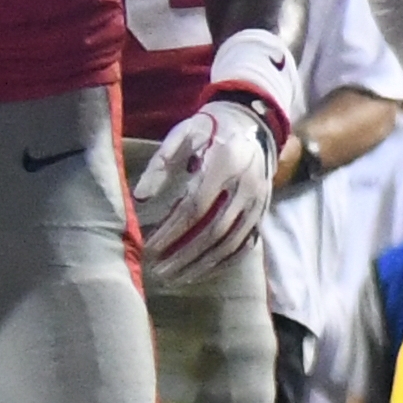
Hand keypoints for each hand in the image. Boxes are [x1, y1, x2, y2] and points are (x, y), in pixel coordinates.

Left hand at [135, 101, 279, 285]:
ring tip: (176, 277)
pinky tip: (202, 272)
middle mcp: (247, 187)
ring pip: (231, 243)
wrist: (253, 125)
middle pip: (215, 231)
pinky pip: (245, 245)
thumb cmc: (211, 130)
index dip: (172, 230)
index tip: (150, 246)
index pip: (196, 207)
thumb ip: (161, 163)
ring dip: (203, 264)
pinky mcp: (263, 213)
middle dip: (185, 255)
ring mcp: (259, 203)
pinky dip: (224, 262)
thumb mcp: (184, 134)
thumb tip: (140, 197)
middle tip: (159, 270)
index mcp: (226, 165)